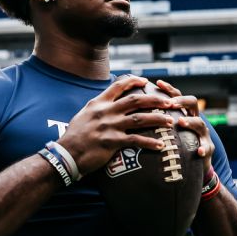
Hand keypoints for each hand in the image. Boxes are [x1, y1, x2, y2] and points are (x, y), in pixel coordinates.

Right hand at [57, 75, 178, 172]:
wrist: (66, 154)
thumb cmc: (74, 137)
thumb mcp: (83, 115)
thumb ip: (97, 108)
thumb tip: (107, 104)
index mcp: (98, 103)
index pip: (118, 85)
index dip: (134, 81)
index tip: (145, 81)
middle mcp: (105, 111)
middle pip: (135, 100)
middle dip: (155, 99)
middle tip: (168, 101)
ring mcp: (109, 126)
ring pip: (140, 118)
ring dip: (158, 119)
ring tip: (170, 121)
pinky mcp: (112, 142)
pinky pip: (136, 140)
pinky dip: (149, 142)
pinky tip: (160, 145)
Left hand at [156, 79, 213, 176]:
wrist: (195, 162)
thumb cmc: (177, 143)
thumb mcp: (168, 130)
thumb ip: (156, 120)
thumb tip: (133, 109)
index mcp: (184, 113)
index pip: (178, 96)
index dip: (169, 89)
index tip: (158, 83)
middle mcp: (195, 119)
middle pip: (193, 103)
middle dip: (182, 102)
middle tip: (171, 104)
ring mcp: (203, 133)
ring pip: (200, 124)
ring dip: (191, 121)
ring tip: (181, 121)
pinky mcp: (208, 149)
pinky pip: (207, 148)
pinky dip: (204, 148)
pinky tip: (199, 151)